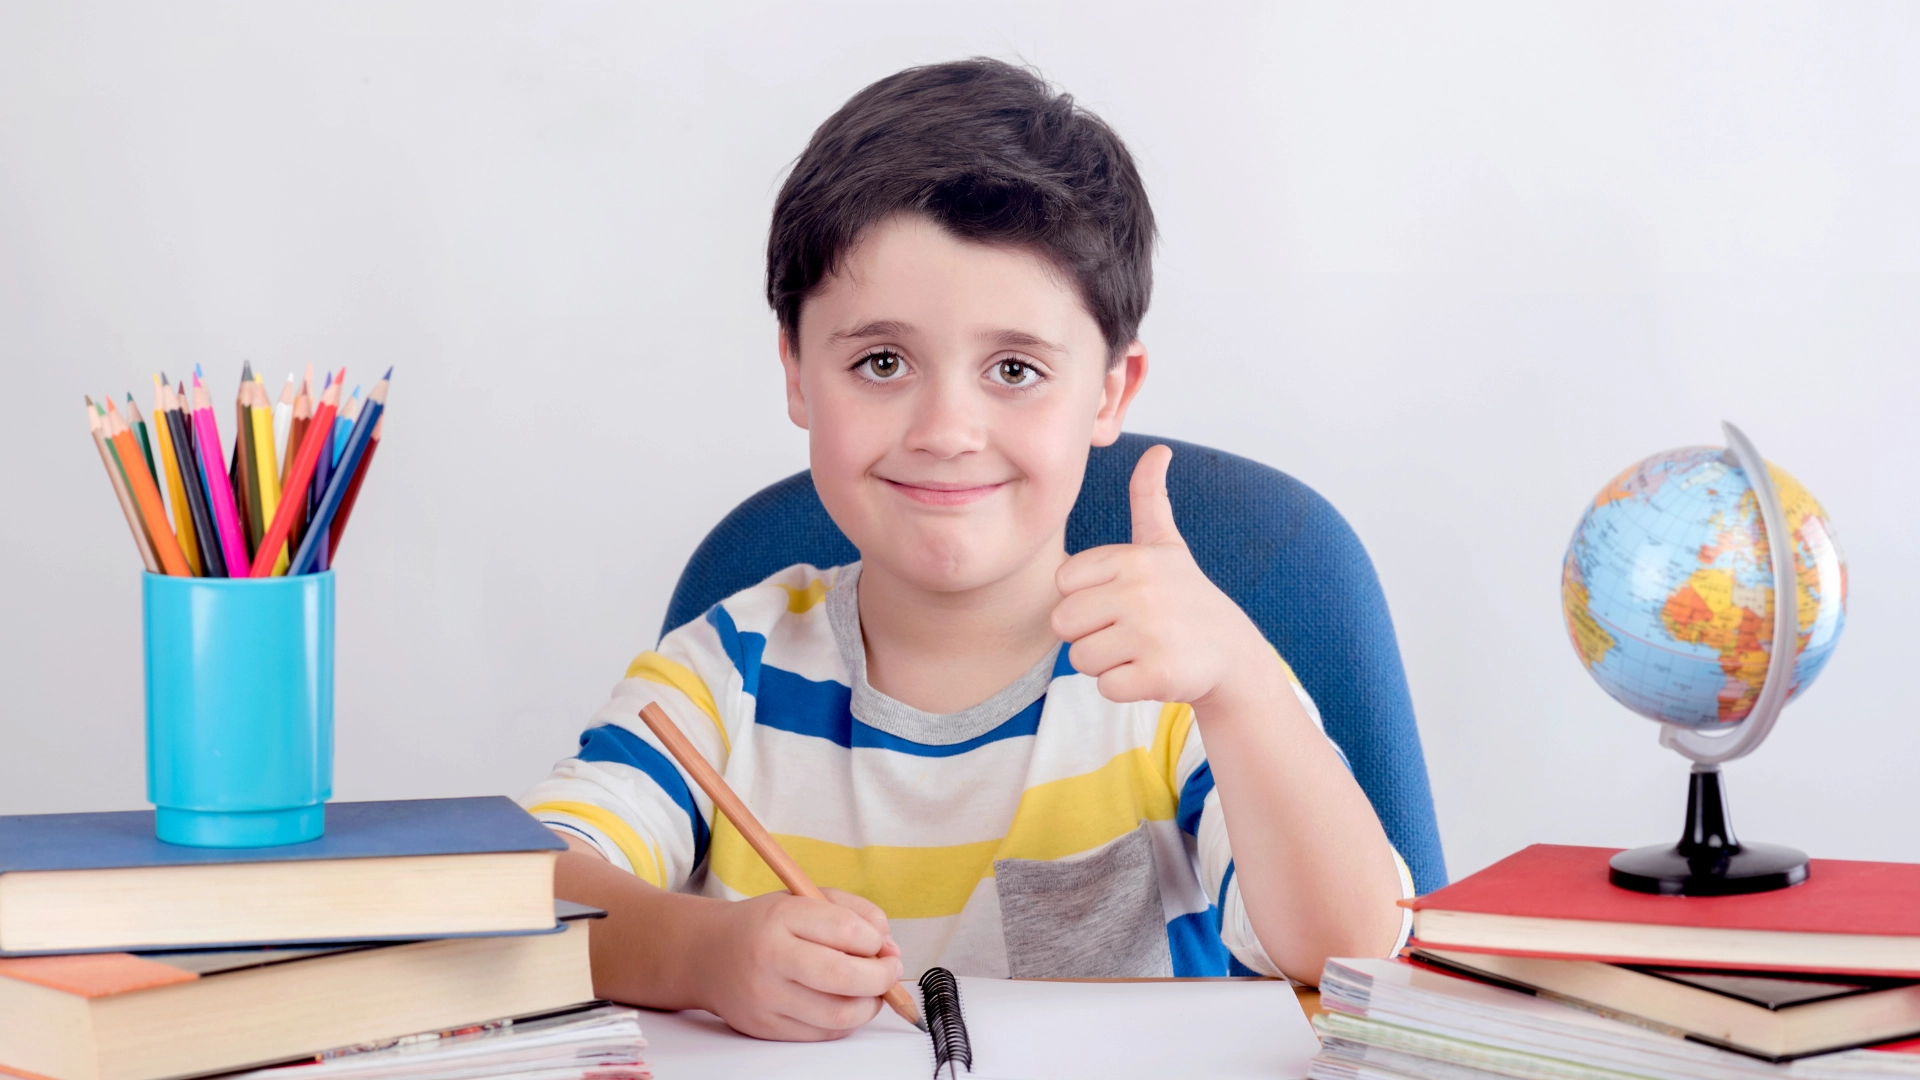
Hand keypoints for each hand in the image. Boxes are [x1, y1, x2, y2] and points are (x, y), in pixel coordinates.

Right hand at [698, 887, 904, 1040]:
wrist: (708, 954)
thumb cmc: (766, 925)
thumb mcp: (805, 899)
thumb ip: (855, 913)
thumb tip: (890, 948)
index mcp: (782, 917)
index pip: (847, 931)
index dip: (876, 941)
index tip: (881, 944)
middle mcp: (771, 957)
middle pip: (845, 977)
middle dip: (882, 977)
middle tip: (889, 971)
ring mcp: (766, 997)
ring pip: (839, 1014)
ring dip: (869, 1004)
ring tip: (871, 990)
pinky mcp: (766, 1027)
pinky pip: (823, 1033)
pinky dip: (846, 1021)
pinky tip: (845, 1003)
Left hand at [1052, 445, 1266, 707]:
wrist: (1231, 653)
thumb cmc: (1185, 598)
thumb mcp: (1167, 545)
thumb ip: (1150, 499)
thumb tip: (1158, 450)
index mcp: (1133, 559)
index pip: (1062, 585)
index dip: (1085, 598)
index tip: (1120, 599)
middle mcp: (1141, 592)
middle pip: (1064, 624)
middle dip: (1090, 634)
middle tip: (1129, 631)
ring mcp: (1150, 635)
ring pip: (1080, 659)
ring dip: (1107, 663)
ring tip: (1142, 649)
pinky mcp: (1158, 675)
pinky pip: (1105, 687)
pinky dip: (1125, 687)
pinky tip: (1152, 671)